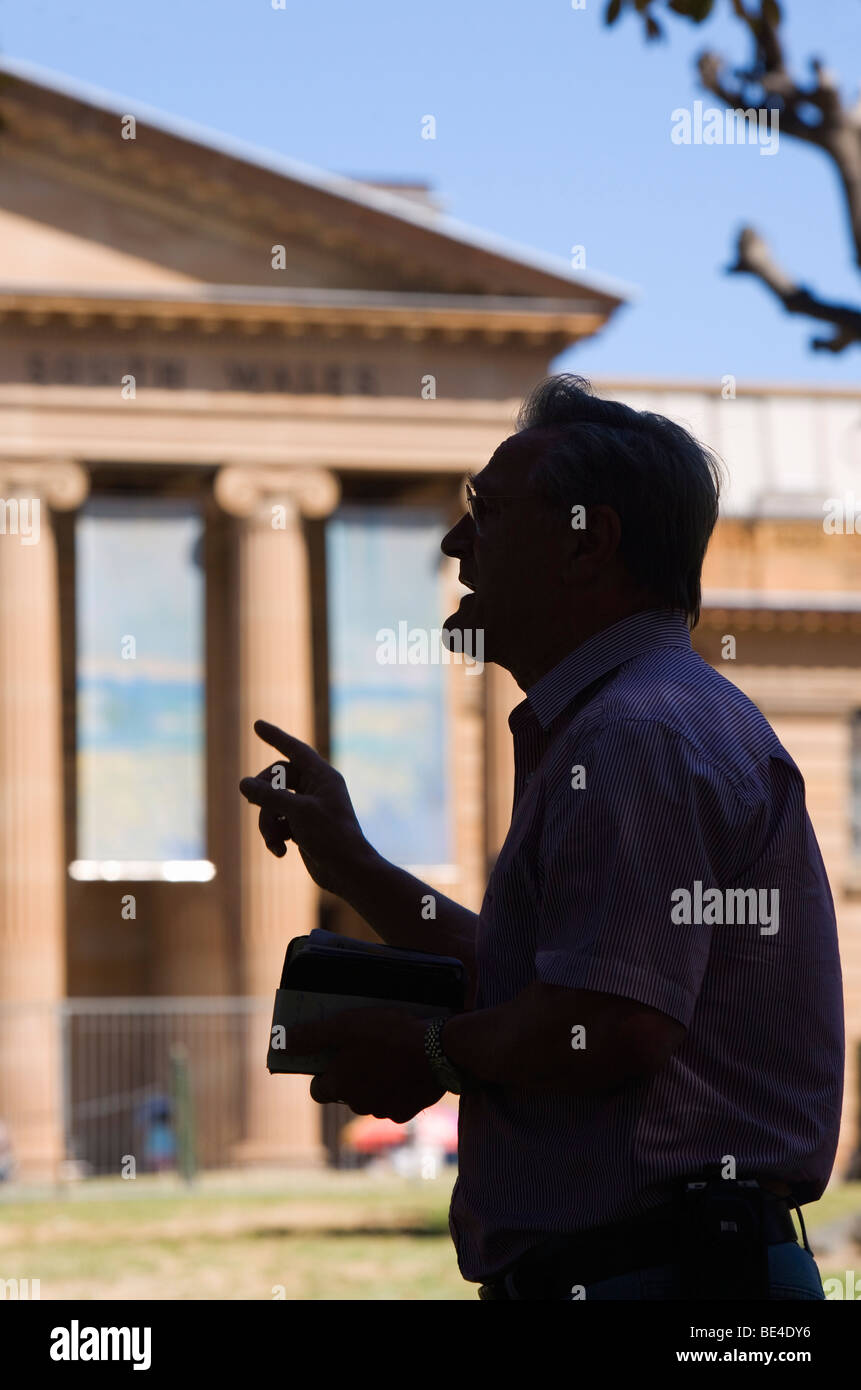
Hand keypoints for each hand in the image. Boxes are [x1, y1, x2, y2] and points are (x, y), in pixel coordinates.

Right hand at [239, 720, 369, 895]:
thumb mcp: (296, 812)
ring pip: (273, 804)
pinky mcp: (302, 828)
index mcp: (323, 776)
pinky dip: (274, 835)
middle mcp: (316, 789)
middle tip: (254, 804)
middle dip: (264, 796)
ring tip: (274, 840)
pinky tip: (280, 851)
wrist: (348, 871)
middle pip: (276, 779)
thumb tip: (243, 783)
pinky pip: (277, 823)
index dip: (276, 736)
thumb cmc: (331, 836)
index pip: (295, 749)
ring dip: (267, 823)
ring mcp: (308, 809)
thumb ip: (268, 795)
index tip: (257, 725)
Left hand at [284, 1009, 445, 1121]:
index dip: (323, 1072)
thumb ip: (312, 1036)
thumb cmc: (389, 1033)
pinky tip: (408, 1068)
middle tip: (365, 1049)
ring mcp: (385, 1111)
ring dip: (375, 1082)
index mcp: (340, 1086)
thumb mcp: (345, 1025)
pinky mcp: (409, 1112)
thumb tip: (282, 1044)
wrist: (439, 1050)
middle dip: (351, 1075)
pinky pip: (397, 1101)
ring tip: (389, 1055)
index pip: (318, 1089)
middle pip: (346, 1093)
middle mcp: (358, 1105)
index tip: (334, 1055)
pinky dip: (399, 1088)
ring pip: (371, 1098)